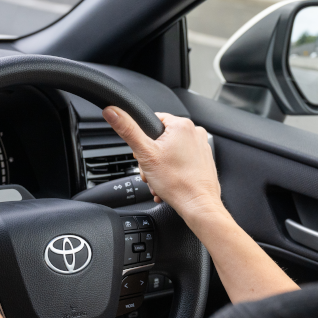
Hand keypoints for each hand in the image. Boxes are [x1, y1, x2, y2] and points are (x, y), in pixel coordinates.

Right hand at [102, 107, 222, 224]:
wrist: (198, 205)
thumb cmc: (177, 182)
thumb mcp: (145, 154)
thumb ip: (128, 130)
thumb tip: (113, 112)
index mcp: (182, 125)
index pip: (153, 121)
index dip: (143, 139)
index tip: (144, 154)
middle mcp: (195, 132)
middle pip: (161, 139)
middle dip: (151, 158)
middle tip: (151, 172)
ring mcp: (201, 147)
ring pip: (170, 152)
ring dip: (160, 168)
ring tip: (160, 181)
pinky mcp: (204, 160)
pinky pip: (181, 161)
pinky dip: (172, 172)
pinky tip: (168, 183)